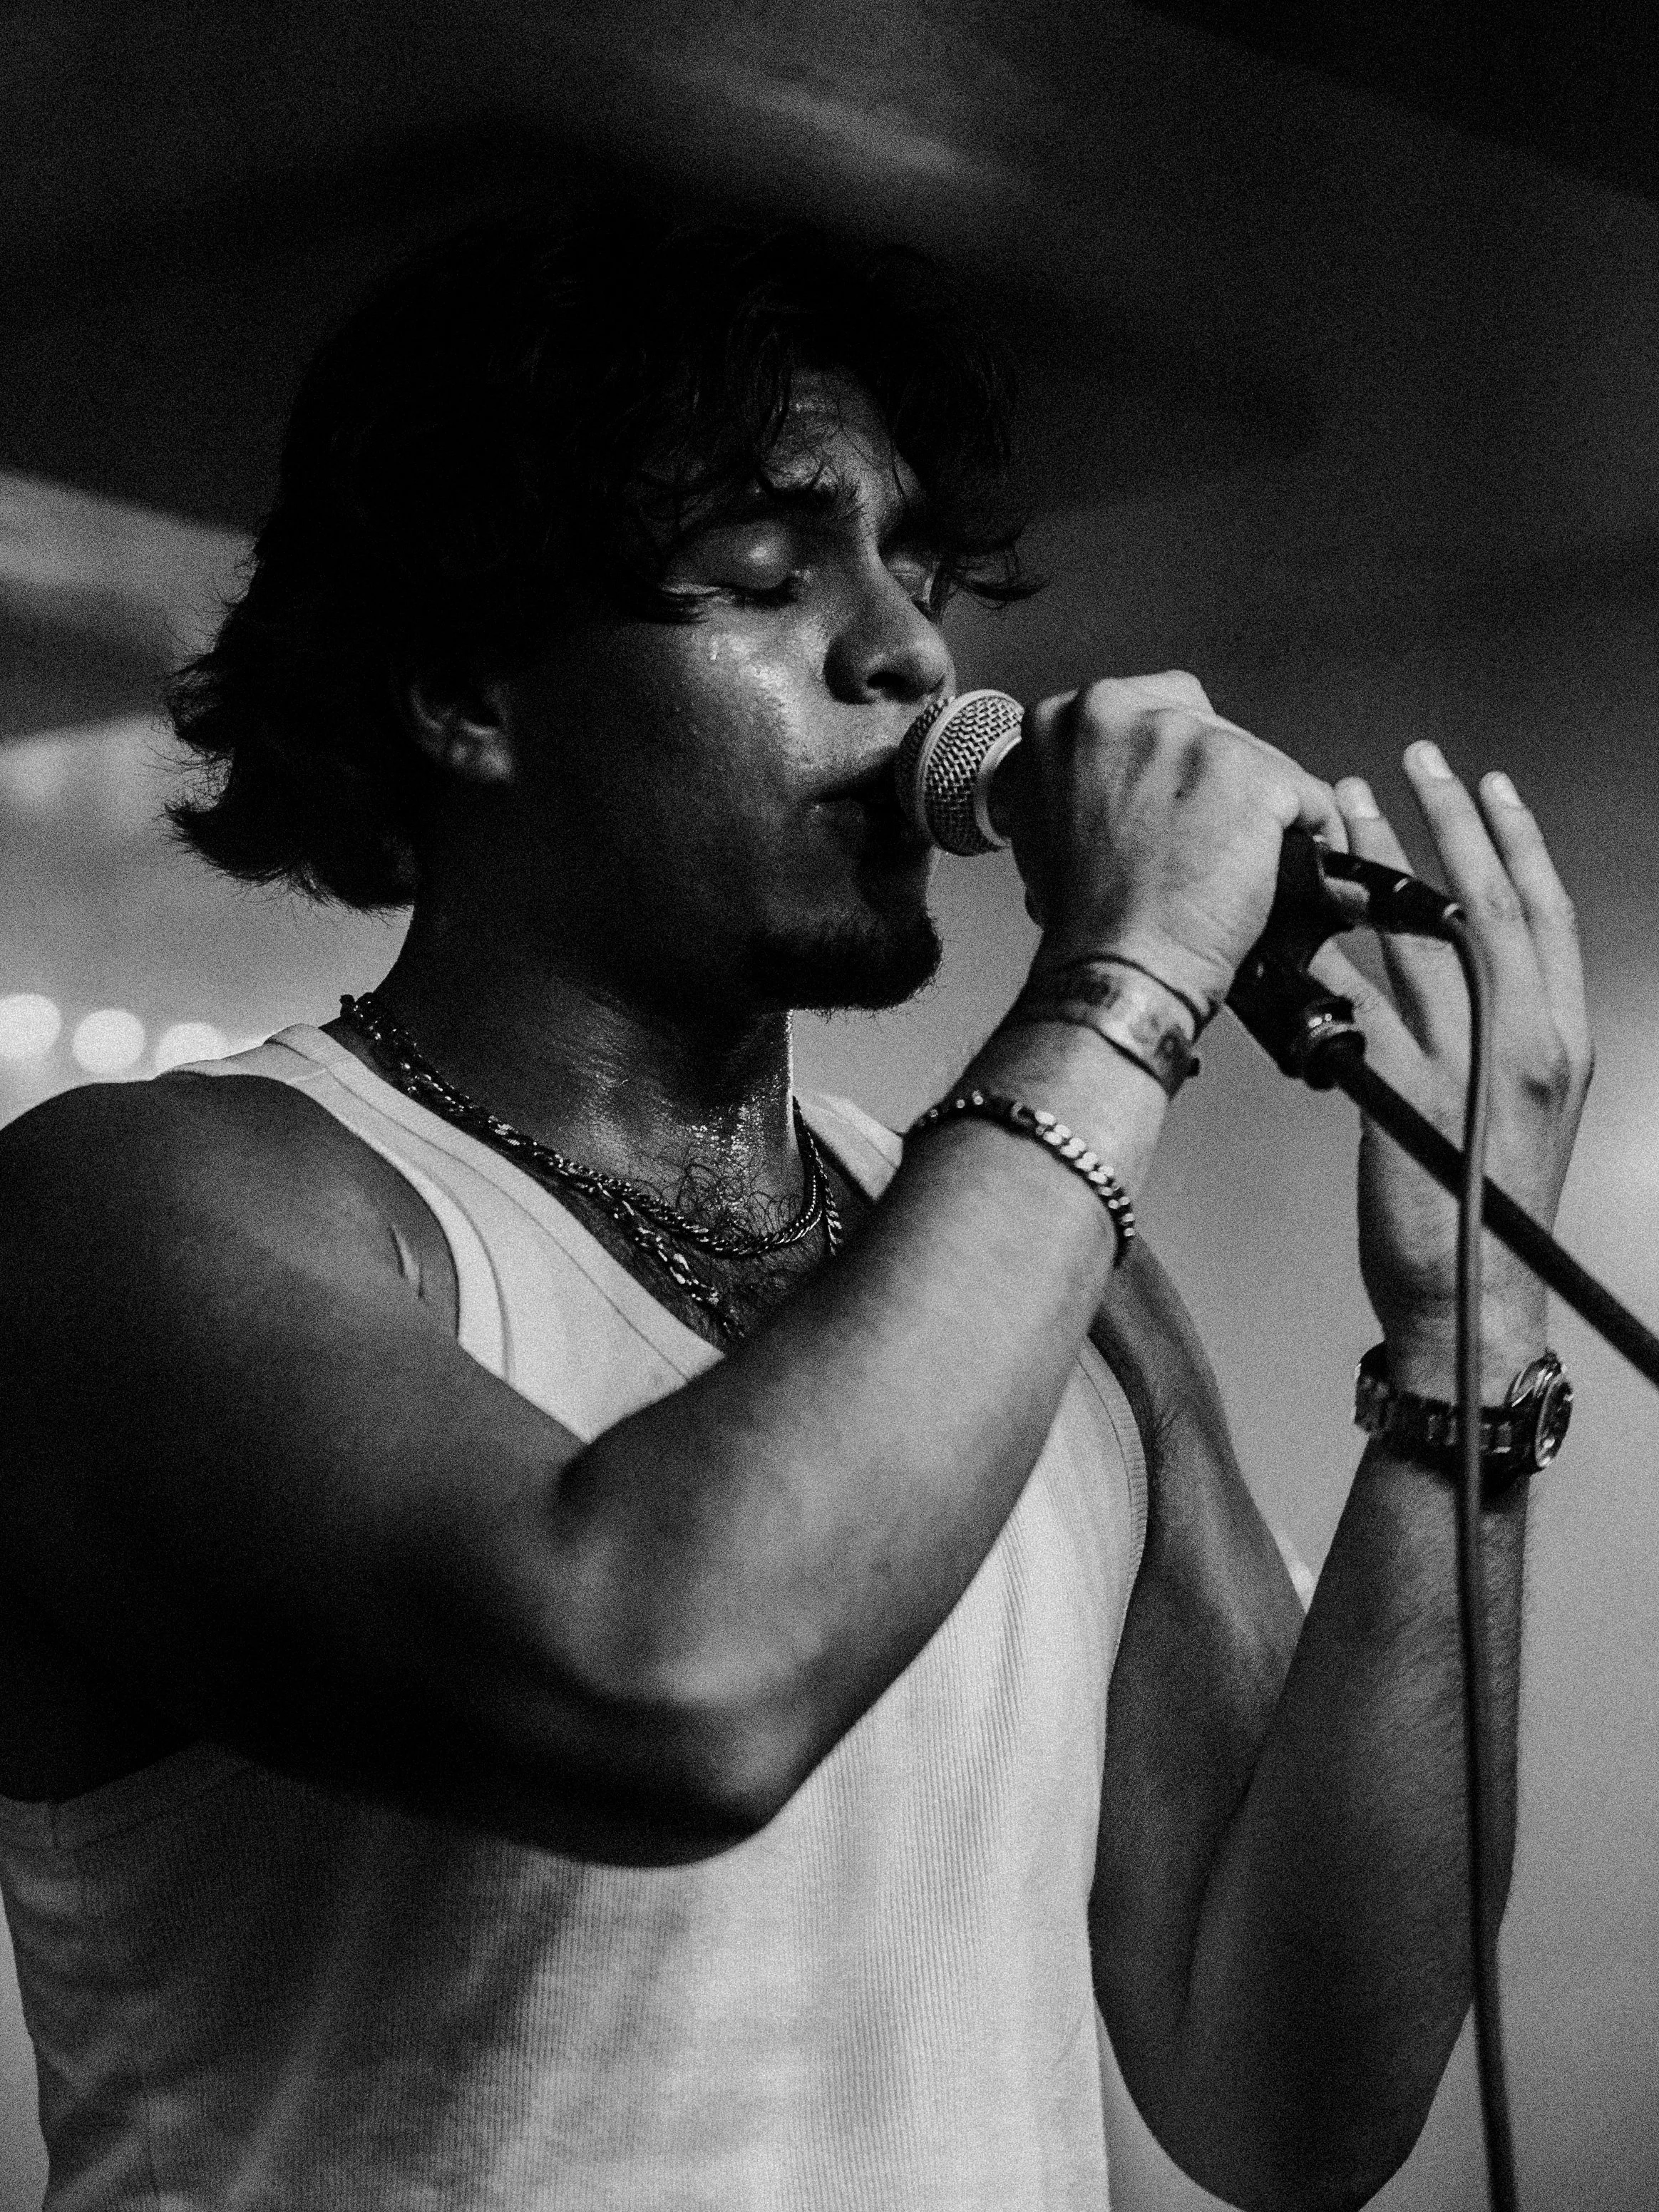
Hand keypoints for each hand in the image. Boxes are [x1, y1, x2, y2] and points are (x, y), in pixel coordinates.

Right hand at [1010, 673, 1347, 1012]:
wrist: (1117, 971)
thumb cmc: (1085, 921)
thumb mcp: (1049, 825)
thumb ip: (1083, 779)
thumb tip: (1119, 776)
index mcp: (1067, 719)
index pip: (1153, 711)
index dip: (1176, 767)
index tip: (1181, 803)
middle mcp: (1122, 712)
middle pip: (1209, 728)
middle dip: (1221, 782)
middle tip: (1212, 839)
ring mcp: (1188, 739)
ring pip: (1259, 760)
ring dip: (1262, 810)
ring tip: (1245, 863)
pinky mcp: (1250, 774)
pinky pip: (1306, 796)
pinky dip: (1310, 833)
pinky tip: (1287, 869)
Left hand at [1309, 745, 1592, 1396]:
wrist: (1471, 1304)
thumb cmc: (1481, 1214)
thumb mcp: (1511, 1115)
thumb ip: (1492, 1043)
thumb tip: (1445, 979)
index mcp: (1563, 1041)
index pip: (1550, 916)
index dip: (1519, 842)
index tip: (1490, 786)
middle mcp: (1531, 1043)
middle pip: (1494, 903)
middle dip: (1454, 820)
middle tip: (1420, 760)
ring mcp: (1470, 1068)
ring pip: (1428, 935)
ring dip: (1385, 859)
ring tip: (1349, 802)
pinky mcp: (1405, 1097)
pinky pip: (1360, 1000)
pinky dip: (1325, 950)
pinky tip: (1294, 911)